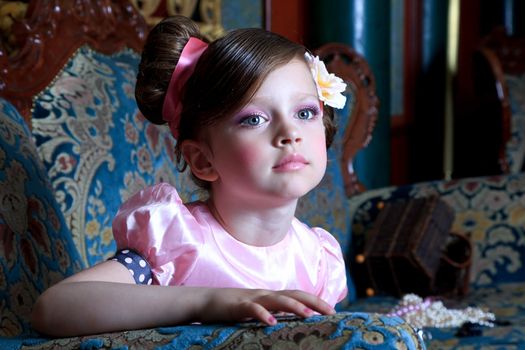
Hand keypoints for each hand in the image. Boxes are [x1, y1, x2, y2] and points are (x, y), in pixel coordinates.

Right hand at [198, 288, 335, 325]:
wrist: (204, 300)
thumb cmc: (231, 308)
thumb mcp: (255, 309)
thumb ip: (271, 312)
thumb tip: (290, 321)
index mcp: (270, 296)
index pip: (297, 294)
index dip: (315, 300)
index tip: (333, 310)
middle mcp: (264, 294)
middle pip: (293, 294)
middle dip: (313, 302)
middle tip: (331, 311)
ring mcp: (251, 298)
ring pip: (276, 299)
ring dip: (294, 306)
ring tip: (308, 315)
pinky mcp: (237, 306)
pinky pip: (252, 309)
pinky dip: (262, 315)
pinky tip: (272, 323)